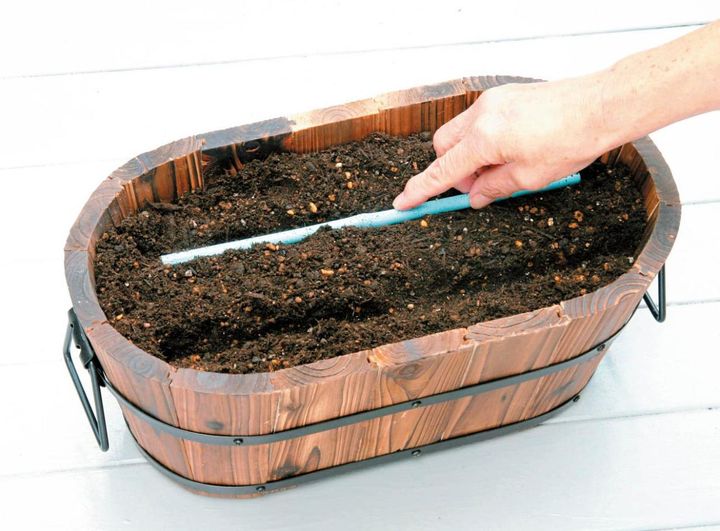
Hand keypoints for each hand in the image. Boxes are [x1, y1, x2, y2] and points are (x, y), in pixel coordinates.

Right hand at [392, 75, 613, 209]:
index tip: (403, 202)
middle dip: (452, 170)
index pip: (442, 170)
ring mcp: (491, 102)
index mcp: (484, 139)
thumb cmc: (571, 140)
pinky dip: (483, 140)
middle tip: (479, 187)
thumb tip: (474, 196)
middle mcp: (481, 116)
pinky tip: (509, 150)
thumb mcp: (530, 177)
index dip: (421, 190)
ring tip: (501, 168)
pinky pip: (478, 121)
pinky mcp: (503, 96)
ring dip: (469, 155)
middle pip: (443, 147)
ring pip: (459, 133)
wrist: (599, 106)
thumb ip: (494, 188)